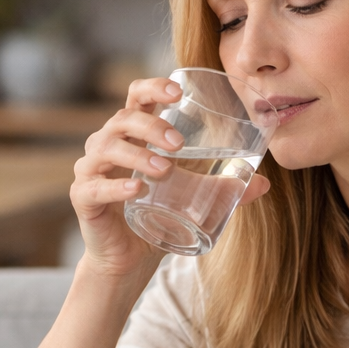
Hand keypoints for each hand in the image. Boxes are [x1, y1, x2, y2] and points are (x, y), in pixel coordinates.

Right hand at [71, 77, 269, 277]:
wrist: (129, 259)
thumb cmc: (158, 215)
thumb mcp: (194, 197)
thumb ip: (224, 187)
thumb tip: (265, 183)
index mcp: (134, 134)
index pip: (138, 97)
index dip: (153, 87)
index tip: (178, 92)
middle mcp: (108, 145)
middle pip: (122, 119)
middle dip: (151, 126)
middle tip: (179, 143)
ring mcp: (92, 170)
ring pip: (106, 148)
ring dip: (137, 154)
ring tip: (164, 169)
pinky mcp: (83, 198)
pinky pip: (94, 187)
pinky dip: (115, 187)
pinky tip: (136, 190)